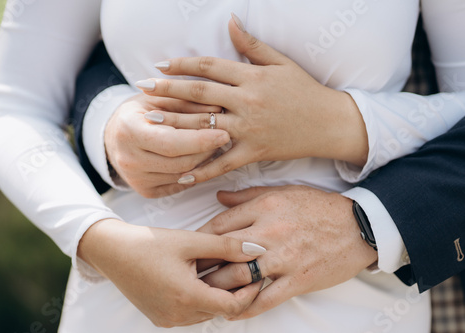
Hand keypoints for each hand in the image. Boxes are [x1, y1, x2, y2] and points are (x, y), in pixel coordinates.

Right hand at [77, 219, 262, 327]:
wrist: (111, 251)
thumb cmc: (148, 243)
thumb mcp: (190, 240)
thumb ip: (226, 245)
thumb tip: (256, 249)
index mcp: (187, 297)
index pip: (233, 307)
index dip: (250, 292)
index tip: (257, 274)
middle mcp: (178, 315)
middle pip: (220, 310)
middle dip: (235, 291)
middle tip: (242, 268)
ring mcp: (168, 319)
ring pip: (206, 312)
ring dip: (217, 294)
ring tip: (218, 269)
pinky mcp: (160, 317)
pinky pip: (190, 312)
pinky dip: (201, 298)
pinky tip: (198, 277)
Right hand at [104, 93, 229, 196]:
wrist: (114, 134)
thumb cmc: (141, 111)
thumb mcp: (160, 99)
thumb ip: (187, 103)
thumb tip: (219, 110)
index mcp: (129, 130)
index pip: (171, 142)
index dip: (201, 140)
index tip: (224, 133)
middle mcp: (128, 159)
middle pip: (181, 162)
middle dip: (207, 151)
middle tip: (224, 138)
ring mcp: (135, 179)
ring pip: (183, 175)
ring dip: (203, 162)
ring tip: (214, 146)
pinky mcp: (144, 191)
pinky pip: (178, 185)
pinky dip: (193, 173)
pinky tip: (200, 159)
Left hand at [135, 14, 367, 183]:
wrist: (329, 123)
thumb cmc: (305, 90)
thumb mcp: (281, 62)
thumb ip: (252, 44)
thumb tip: (230, 20)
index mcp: (252, 77)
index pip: (209, 67)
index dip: (182, 65)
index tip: (160, 66)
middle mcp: (247, 101)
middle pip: (199, 93)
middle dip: (168, 90)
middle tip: (142, 89)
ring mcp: (249, 128)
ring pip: (204, 126)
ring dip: (174, 124)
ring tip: (149, 121)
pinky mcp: (254, 151)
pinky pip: (223, 162)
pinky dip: (202, 168)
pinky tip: (181, 173)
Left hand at [197, 185, 377, 319]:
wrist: (360, 225)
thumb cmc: (319, 206)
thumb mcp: (282, 191)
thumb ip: (247, 196)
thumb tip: (218, 197)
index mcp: (264, 207)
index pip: (220, 225)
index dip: (200, 239)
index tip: (190, 249)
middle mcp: (269, 232)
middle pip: (223, 252)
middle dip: (202, 265)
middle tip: (187, 275)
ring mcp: (284, 258)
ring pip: (239, 277)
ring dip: (218, 289)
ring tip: (203, 295)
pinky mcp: (298, 279)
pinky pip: (266, 299)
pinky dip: (246, 308)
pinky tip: (232, 313)